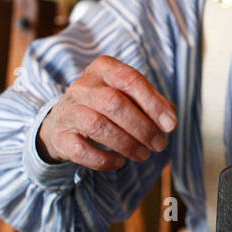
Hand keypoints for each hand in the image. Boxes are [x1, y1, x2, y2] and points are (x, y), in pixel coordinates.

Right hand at [36, 56, 176, 170]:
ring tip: (143, 154)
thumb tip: (169, 121)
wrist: (65, 120)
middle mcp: (82, 86)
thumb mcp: (130, 95)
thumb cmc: (108, 106)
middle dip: (142, 127)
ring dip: (126, 144)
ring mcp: (68, 110)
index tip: (171, 125)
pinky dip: (104, 160)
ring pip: (97, 125)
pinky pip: (81, 150)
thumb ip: (153, 103)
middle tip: (159, 145)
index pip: (130, 79)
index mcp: (103, 68)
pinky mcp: (60, 136)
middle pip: (113, 103)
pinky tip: (119, 162)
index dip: (153, 103)